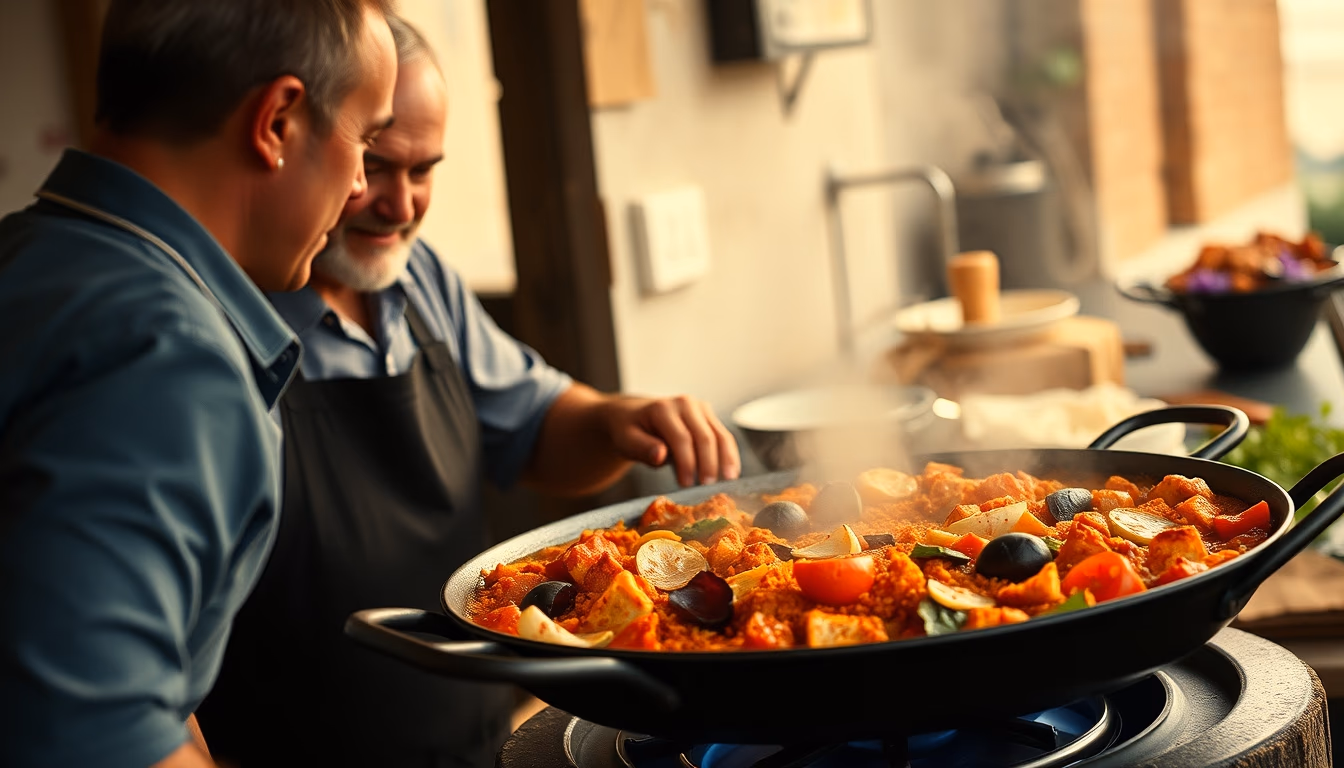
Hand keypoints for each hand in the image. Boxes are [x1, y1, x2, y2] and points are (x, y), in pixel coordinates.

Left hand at [603, 394, 740, 486]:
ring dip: (726, 458)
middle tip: (707, 487)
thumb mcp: (626, 440)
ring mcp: (700, 408)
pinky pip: (724, 436)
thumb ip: (642, 448)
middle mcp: (685, 403)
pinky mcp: (708, 416)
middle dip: (708, 463)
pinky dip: (730, 454)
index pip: (681, 438)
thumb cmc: (629, 431)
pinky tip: (731, 472)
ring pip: (720, 434)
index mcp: (663, 408)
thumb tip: (661, 455)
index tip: (686, 484)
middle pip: (704, 436)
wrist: (634, 415)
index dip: (687, 462)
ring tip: (729, 480)